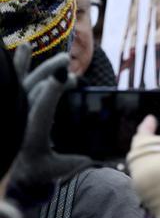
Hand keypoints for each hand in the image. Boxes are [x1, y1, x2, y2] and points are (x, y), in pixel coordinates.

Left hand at [8, 48, 91, 205]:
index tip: (66, 75)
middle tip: (68, 65)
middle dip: (51, 73)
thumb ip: (71, 163)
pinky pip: (15, 79)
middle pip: (34, 87)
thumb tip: (92, 157)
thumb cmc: (31, 168)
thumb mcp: (51, 168)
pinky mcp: (11, 100)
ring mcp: (12, 106)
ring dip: (39, 66)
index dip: (53, 90)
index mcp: (30, 133)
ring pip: (23, 81)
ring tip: (60, 56)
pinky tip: (25, 48)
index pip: (42, 107)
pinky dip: (19, 63)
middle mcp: (18, 116)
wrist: (5, 170)